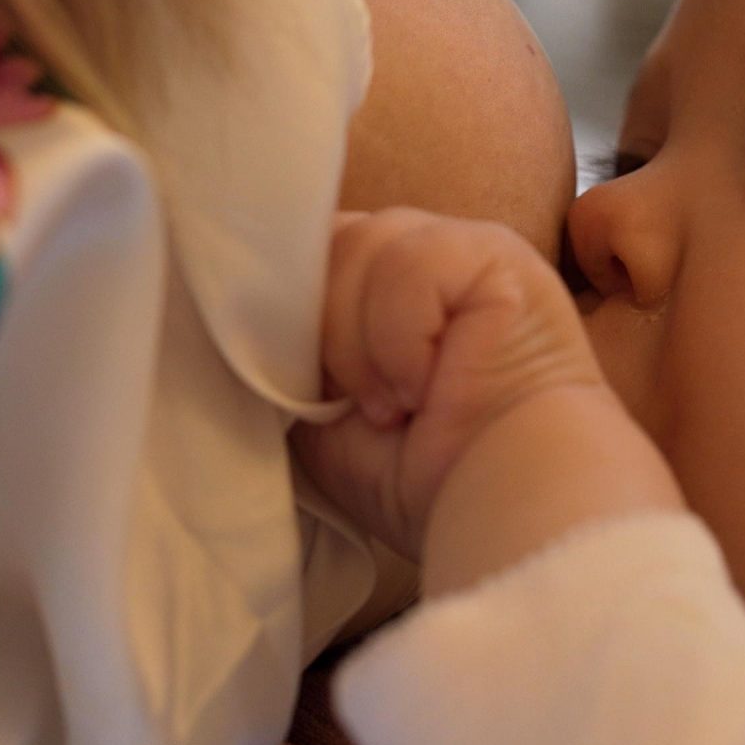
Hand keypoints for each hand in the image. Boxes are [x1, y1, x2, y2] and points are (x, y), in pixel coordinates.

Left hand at [295, 210, 678, 588]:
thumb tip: (244, 322)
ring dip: (360, 345)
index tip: (310, 390)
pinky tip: (425, 386)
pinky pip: (407, 262)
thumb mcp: (326, 418)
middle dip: (324, 334)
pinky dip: (400, 337)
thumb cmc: (425, 478)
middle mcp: (425, 255)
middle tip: (361, 408)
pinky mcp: (495, 252)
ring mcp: (463, 247)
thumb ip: (290, 358)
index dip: (291, 308)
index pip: (314, 251)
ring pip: (360, 245)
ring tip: (396, 406)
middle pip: (328, 241)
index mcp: (387, 286)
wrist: (501, 503)